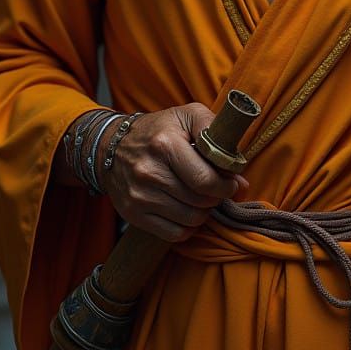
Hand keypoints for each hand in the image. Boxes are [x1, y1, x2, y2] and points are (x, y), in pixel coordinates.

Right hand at [103, 103, 248, 241]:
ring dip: (203, 211)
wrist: (111, 146)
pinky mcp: (133, 214)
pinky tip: (188, 210)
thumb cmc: (158, 129)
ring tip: (201, 196)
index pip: (205, 179)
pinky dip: (188, 227)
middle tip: (216, 187)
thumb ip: (216, 135)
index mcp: (165, 144)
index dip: (226, 185)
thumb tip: (239, 176)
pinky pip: (174, 234)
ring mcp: (139, 196)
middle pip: (200, 201)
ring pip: (190, 220)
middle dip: (216, 196)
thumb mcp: (187, 115)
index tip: (231, 181)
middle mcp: (149, 172)